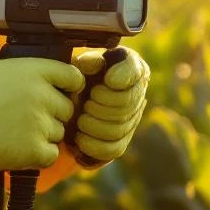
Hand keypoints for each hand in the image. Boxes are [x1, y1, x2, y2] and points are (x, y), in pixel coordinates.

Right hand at [0, 57, 84, 175]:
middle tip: (28, 117)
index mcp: (36, 70)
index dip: (69, 86)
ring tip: (17, 131)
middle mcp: (43, 95)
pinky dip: (39, 154)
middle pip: (68, 108)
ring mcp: (41, 124)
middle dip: (52, 113)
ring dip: (44, 134)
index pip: (74, 77)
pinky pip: (52, 154)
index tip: (60, 93)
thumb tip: (44, 71)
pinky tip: (20, 147)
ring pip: (59, 132)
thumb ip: (27, 66)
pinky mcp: (35, 150)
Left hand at [68, 46, 149, 165]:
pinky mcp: (121, 140)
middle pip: (127, 104)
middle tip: (86, 102)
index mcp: (131, 68)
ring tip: (81, 119)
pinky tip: (80, 138)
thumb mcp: (80, 63)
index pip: (134, 71)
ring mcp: (132, 119)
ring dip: (96, 126)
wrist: (72, 97)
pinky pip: (114, 148)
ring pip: (120, 128)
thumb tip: (94, 64)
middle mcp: (137, 93)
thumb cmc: (79, 74)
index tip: (106, 79)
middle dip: (102, 105)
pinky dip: (95, 145)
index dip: (121, 77)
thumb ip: (87, 61)